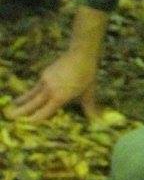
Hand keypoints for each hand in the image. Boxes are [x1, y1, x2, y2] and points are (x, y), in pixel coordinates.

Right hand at [7, 6, 106, 121]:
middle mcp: (49, 90)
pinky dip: (31, 92)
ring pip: (31, 94)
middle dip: (21, 111)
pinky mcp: (44, 74)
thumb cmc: (87, 75)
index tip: (26, 124)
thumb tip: (98, 121)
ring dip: (22, 101)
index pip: (44, 112)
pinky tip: (28, 95)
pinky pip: (36, 87)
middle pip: (32, 103)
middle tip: (9, 116)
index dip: (35, 119)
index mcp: (59, 96)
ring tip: (13, 105)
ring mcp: (45, 81)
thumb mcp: (88, 93)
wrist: (80, 54)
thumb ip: (90, 108)